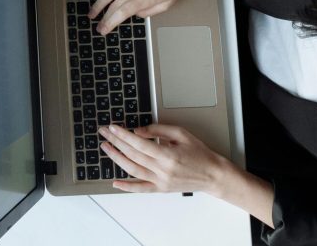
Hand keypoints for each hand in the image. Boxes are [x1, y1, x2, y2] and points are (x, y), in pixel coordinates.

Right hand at [88, 0, 200, 33]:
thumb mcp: (168, 3)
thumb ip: (150, 11)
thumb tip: (134, 14)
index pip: (122, 13)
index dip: (110, 22)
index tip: (103, 29)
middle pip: (114, 4)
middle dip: (104, 17)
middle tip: (98, 25)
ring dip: (99, 3)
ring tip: (93, 11)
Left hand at [99, 123, 227, 193]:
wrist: (213, 175)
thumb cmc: (199, 153)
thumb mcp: (180, 133)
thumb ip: (157, 130)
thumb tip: (137, 131)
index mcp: (167, 154)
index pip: (138, 143)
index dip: (123, 134)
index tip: (112, 127)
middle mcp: (162, 170)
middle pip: (132, 155)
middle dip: (115, 142)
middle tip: (104, 133)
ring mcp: (161, 181)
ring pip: (133, 170)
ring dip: (116, 159)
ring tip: (105, 148)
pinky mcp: (161, 189)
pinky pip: (141, 189)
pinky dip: (127, 187)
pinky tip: (115, 182)